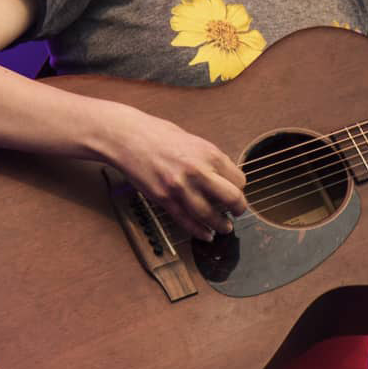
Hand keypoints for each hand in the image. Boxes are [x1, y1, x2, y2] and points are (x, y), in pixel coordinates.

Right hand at [101, 106, 246, 242]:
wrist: (128, 137)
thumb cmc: (158, 134)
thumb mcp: (193, 141)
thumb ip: (209, 159)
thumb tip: (224, 176)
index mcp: (209, 153)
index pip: (238, 179)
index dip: (239, 188)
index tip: (236, 191)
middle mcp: (198, 171)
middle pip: (232, 198)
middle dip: (238, 209)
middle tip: (237, 212)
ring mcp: (180, 187)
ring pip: (209, 215)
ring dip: (221, 225)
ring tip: (224, 228)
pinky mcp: (164, 199)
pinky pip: (186, 221)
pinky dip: (199, 231)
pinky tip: (206, 234)